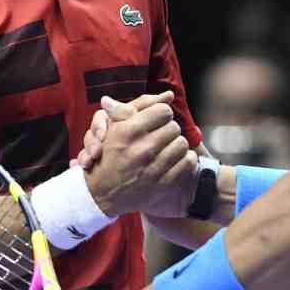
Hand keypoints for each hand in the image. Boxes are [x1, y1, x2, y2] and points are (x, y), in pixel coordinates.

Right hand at [83, 95, 196, 217]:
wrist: (102, 194)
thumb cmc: (109, 155)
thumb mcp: (113, 127)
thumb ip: (136, 107)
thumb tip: (166, 95)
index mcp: (129, 131)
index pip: (163, 111)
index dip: (161, 114)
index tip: (157, 121)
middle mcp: (141, 149)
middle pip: (174, 127)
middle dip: (168, 130)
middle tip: (161, 136)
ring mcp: (153, 168)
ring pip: (182, 144)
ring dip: (177, 145)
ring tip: (167, 148)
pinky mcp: (163, 184)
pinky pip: (187, 162)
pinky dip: (186, 159)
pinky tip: (176, 160)